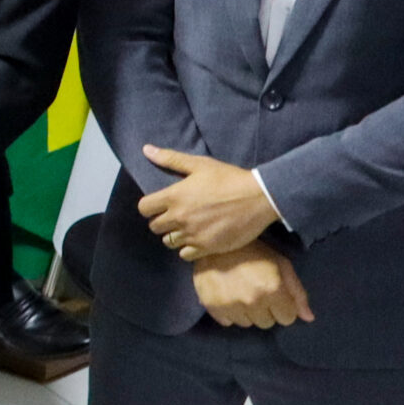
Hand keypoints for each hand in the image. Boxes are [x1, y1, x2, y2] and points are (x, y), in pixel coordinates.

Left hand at [140, 146, 278, 260]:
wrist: (259, 197)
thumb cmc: (229, 178)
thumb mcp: (200, 164)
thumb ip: (170, 159)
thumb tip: (146, 149)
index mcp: (174, 196)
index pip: (144, 208)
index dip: (149, 207)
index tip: (159, 205)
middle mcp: (179, 217)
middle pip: (155, 227)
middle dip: (162, 221)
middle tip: (176, 216)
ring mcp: (193, 234)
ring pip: (169, 242)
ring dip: (174, 235)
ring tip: (187, 227)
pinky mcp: (207, 247)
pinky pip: (185, 255)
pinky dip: (188, 249)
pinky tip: (197, 239)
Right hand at [190, 242, 314, 328]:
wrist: (216, 243)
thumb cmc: (254, 252)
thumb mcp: (282, 265)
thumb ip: (297, 292)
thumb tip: (308, 318)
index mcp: (272, 290)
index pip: (287, 318)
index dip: (283, 306)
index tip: (275, 295)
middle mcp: (252, 301)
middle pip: (267, 323)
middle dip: (265, 310)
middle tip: (257, 291)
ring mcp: (230, 305)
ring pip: (247, 324)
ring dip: (247, 312)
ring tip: (241, 293)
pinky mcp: (211, 306)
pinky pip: (228, 322)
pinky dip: (229, 313)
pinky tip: (228, 296)